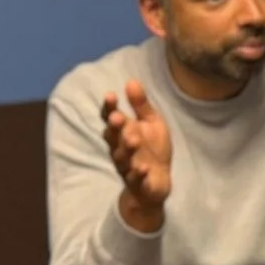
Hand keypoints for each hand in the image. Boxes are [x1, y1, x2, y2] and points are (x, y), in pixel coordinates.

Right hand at [102, 84, 172, 233]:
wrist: (156, 183)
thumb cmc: (151, 149)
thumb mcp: (150, 123)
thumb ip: (141, 105)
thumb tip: (131, 81)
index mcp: (122, 133)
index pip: (110, 118)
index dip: (109, 108)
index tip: (110, 95)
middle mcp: (120, 149)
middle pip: (113, 138)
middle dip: (115, 128)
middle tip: (118, 118)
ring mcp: (128, 167)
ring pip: (122, 158)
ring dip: (126, 149)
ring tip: (133, 140)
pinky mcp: (139, 183)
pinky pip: (137, 179)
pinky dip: (139, 174)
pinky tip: (144, 168)